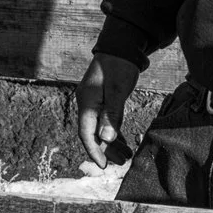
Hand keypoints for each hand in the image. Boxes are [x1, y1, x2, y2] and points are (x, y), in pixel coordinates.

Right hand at [75, 53, 140, 168]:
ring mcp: (93, 102)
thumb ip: (111, 115)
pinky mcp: (102, 100)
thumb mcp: (117, 90)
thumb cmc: (119, 66)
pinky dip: (113, 132)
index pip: (86, 133)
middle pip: (92, 134)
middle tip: (122, 163)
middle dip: (106, 150)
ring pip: (99, 129)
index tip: (103, 166)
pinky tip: (123, 142)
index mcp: (87, 103)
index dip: (94, 151)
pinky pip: (104, 121)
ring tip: (126, 156)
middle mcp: (86, 104)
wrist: (119, 46)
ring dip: (111, 143)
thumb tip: (106, 139)